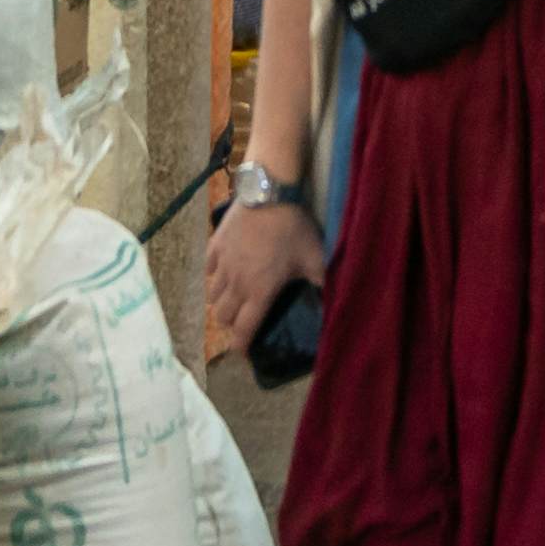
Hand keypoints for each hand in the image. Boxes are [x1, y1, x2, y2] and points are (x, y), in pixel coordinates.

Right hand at [200, 191, 323, 364]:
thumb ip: (323, 283)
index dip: (241, 345)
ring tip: (233, 301)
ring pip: (212, 295)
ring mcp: (222, 264)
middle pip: (223, 317)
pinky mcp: (214, 246)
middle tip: (242, 323)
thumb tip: (336, 303)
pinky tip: (223, 274)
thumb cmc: (293, 228)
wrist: (268, 193)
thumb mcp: (315, 258)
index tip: (243, 353)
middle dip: (231, 325)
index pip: (244, 329)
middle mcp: (235, 284)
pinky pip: (208, 270)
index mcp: (259, 292)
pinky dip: (214, 278)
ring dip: (222, 303)